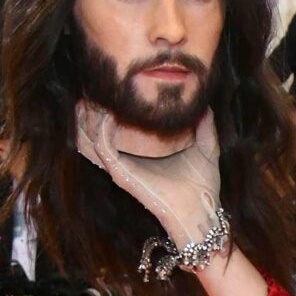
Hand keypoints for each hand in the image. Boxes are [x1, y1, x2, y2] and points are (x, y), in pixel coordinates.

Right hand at [75, 100, 221, 246]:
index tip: (112, 85)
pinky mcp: (122, 174)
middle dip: (90, 110)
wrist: (201, 210)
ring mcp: (122, 167)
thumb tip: (205, 104)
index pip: (114, 129)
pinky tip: (108, 114)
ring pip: (91, 139)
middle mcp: (127, 159)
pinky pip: (103, 148)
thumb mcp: (206, 149)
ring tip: (91, 97)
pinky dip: (102, 129)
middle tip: (96, 87)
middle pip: (94, 132)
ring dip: (88, 117)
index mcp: (142, 153)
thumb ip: (205, 127)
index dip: (108, 108)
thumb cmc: (202, 186)